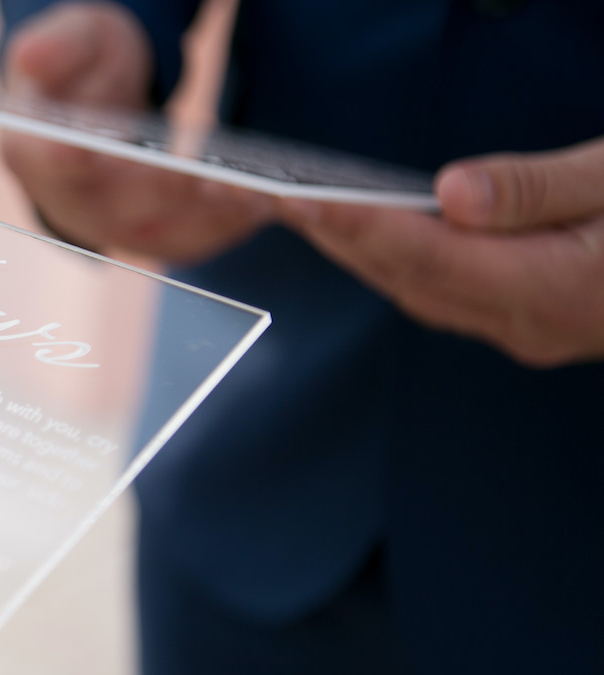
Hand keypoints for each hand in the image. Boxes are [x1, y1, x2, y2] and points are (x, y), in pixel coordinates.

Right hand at [0, 1, 274, 262]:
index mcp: (33, 154)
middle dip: (163, 195)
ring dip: (208, 221)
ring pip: (159, 235)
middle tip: (206, 178)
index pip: (48, 163)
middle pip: (114, 209)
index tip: (85, 150)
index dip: (63, 160)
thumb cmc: (80, 69)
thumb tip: (31, 56)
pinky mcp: (153, 236)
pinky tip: (265, 205)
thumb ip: (56, 47)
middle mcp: (69, 203)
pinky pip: (191, 242)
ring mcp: (112, 227)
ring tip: (255, 196)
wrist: (97, 110)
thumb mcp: (71, 40)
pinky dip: (228, 228)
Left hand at [277, 136, 603, 366]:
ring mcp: (525, 330)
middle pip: (409, 279)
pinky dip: (396, 264)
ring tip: (304, 210)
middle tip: (275, 197)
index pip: (428, 258)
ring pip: (418, 293)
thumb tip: (452, 195)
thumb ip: (535, 190)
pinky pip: (440, 296)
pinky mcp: (525, 322)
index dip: (360, 227)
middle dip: (337, 238)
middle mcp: (527, 324)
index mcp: (551, 291)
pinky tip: (370, 235)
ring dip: (359, 253)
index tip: (303, 201)